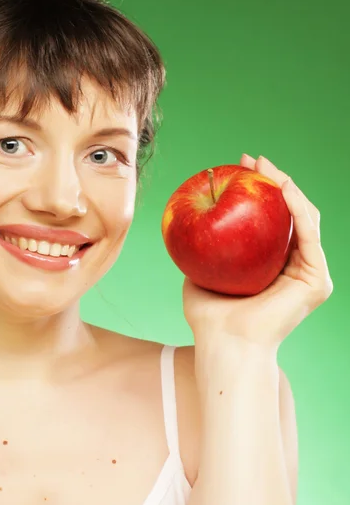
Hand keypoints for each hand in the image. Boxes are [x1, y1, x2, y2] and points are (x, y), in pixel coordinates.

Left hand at [182, 154, 333, 351]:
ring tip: (264, 165)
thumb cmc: (209, 318)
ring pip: (303, 218)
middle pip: (289, 214)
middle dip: (272, 181)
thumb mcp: (200, 278)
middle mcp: (293, 268)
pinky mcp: (316, 279)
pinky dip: (296, 207)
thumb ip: (201, 257)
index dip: (258, 192)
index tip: (238, 168)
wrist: (224, 344)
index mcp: (271, 267)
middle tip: (250, 159)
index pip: (270, 221)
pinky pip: (307, 233)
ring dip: (286, 186)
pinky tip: (281, 187)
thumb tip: (187, 234)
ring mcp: (309, 273)